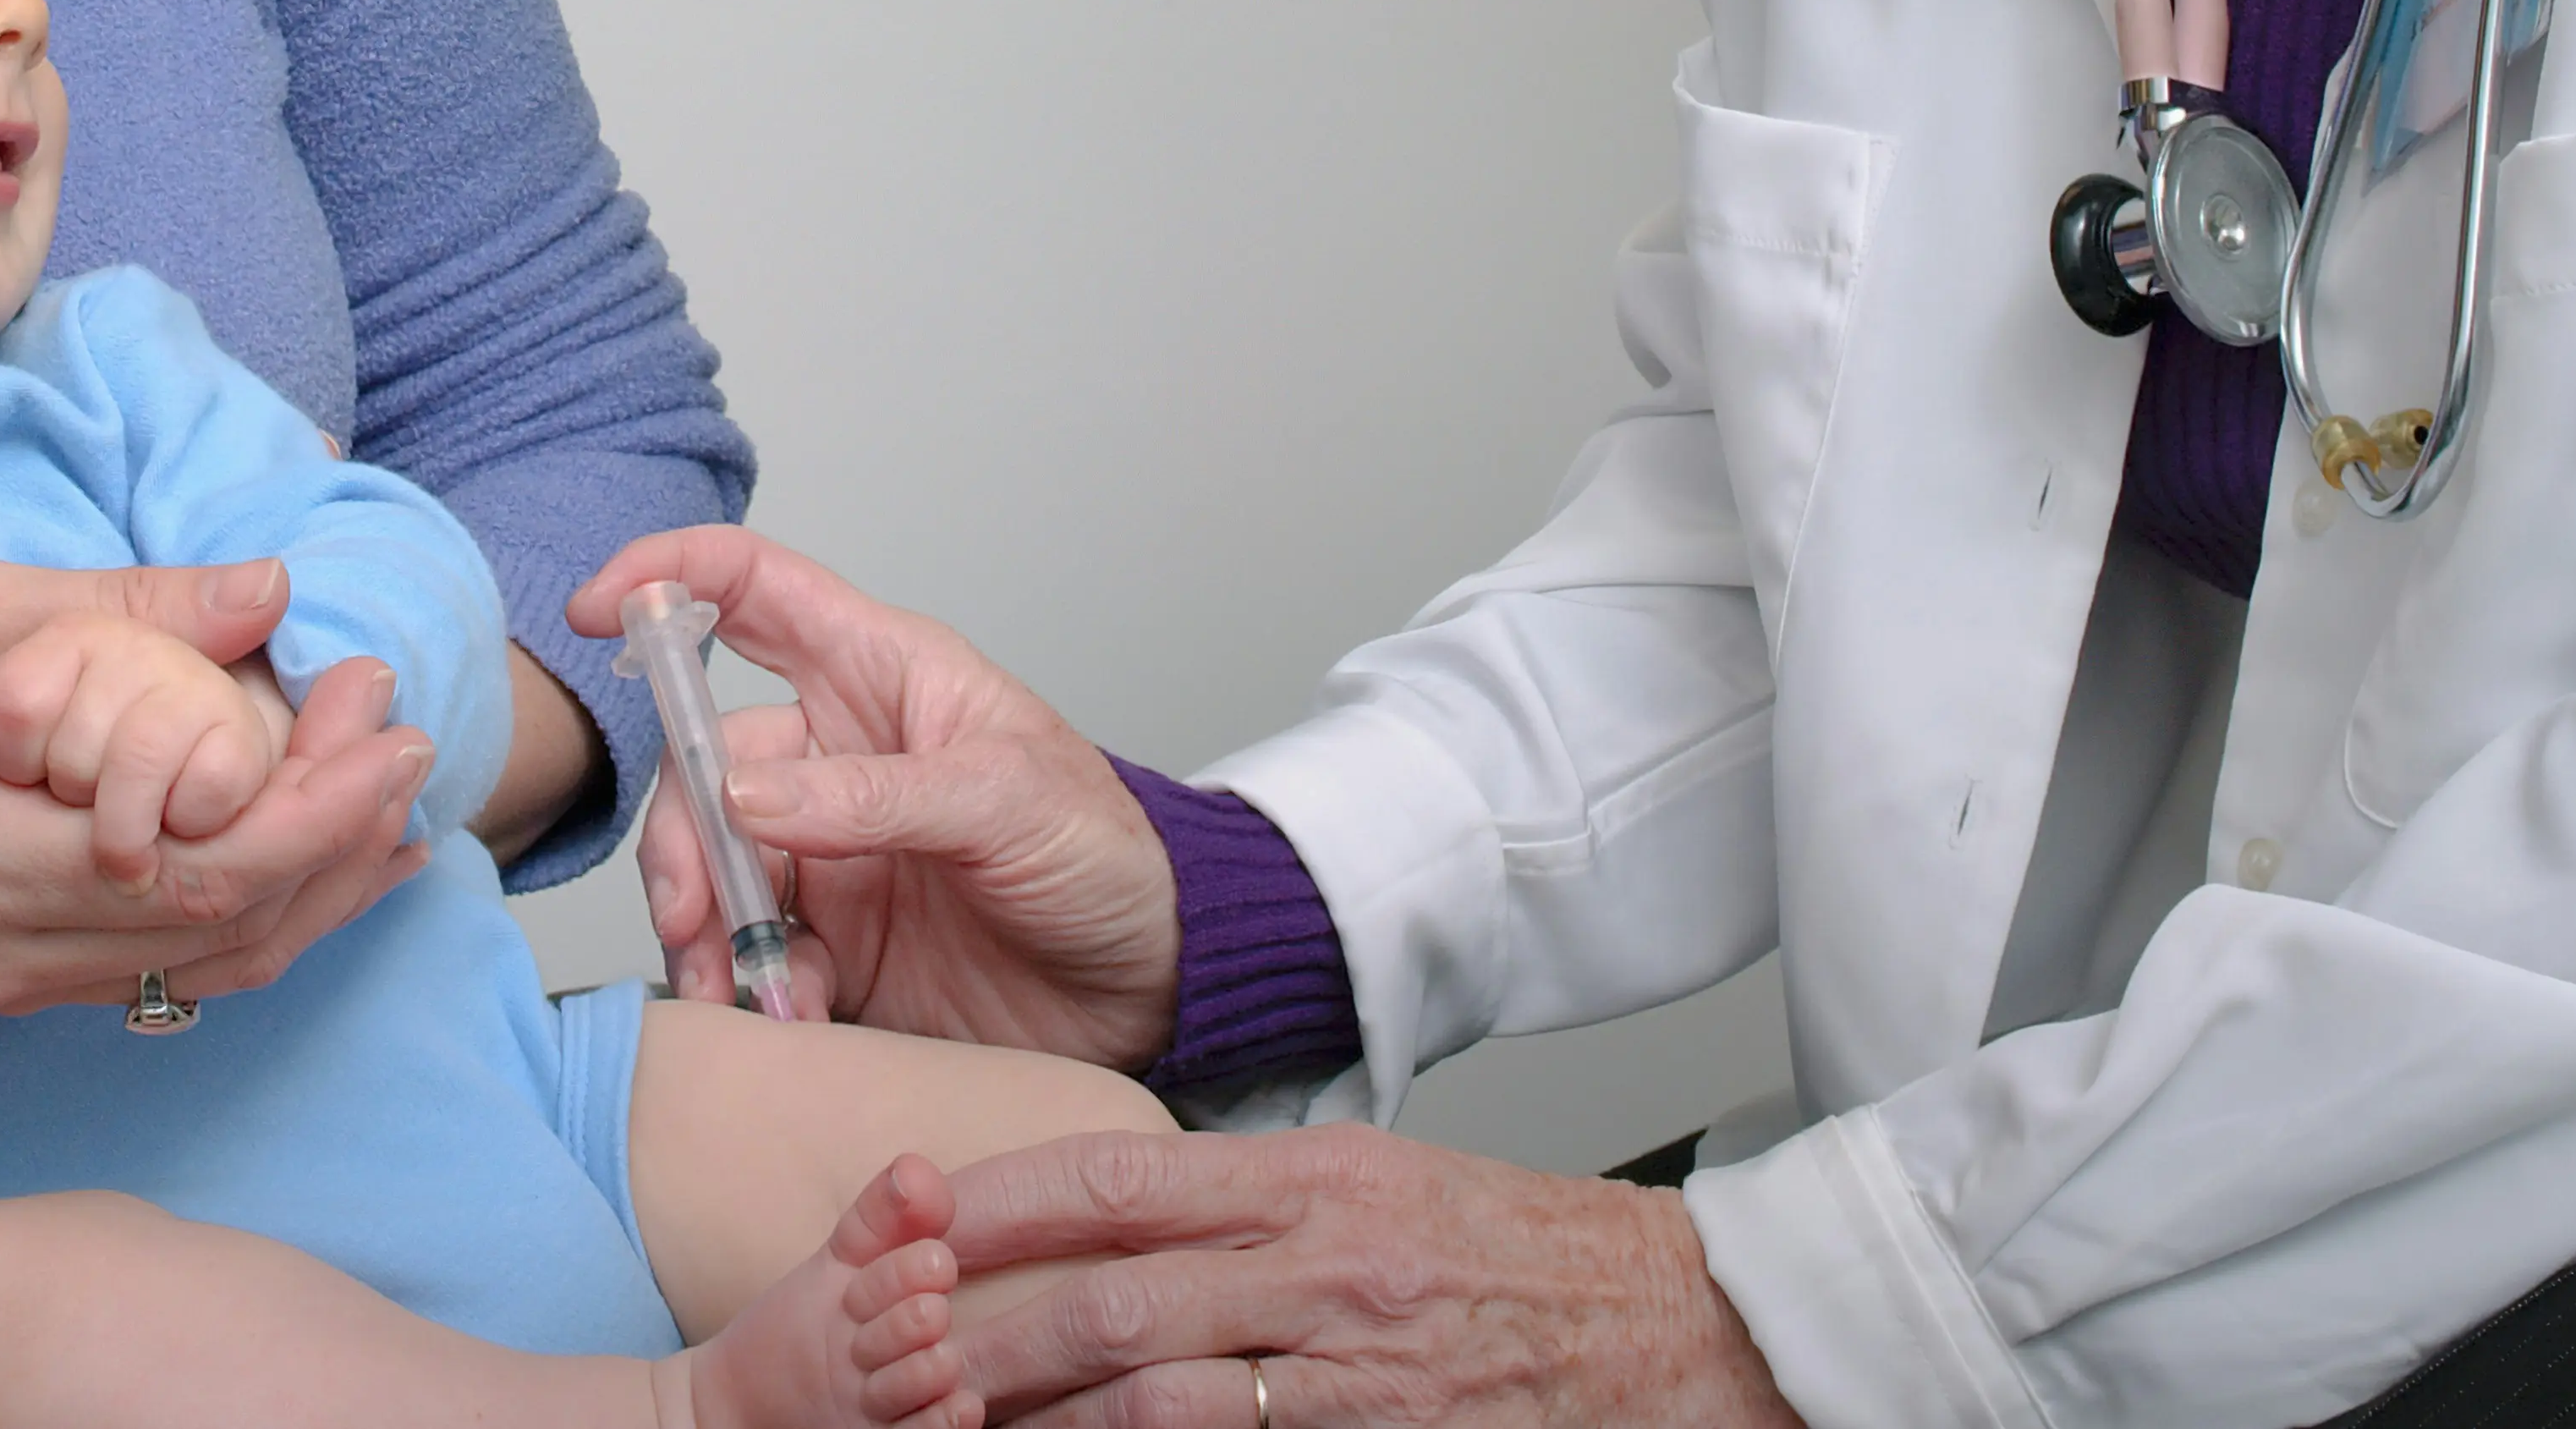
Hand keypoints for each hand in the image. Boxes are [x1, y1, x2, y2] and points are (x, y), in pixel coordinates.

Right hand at [0, 558, 431, 1031]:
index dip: (316, 803)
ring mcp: (3, 980)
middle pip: (221, 928)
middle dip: (338, 835)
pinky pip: (161, 967)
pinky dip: (254, 911)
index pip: (196, 868)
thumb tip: (271, 590)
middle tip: (411, 737)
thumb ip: (119, 609)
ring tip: (395, 793)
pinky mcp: (8, 982)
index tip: (390, 716)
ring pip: (204, 963)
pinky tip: (318, 851)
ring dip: (314, 882)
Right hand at [571, 529, 1179, 1069]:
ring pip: (708, 869)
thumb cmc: (1106, 857)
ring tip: (744, 994)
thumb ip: (876, 795)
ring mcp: (824, 854)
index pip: (752, 592)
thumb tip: (742, 791)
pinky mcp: (827, 948)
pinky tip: (791, 1023)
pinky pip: (745, 958)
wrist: (1154, 992)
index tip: (596, 609)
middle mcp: (833, 757)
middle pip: (703, 764)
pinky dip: (748, 993)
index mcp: (880, 678)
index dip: (668, 578)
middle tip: (699, 923)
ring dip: (704, 933)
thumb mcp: (1009, 803)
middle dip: (684, 842)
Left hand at [935, 1126, 1801, 1428]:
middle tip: (894, 1347)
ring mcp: (1352, 1361)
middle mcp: (1323, 1259)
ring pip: (1153, 1387)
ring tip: (949, 1425)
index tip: (915, 1215)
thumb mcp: (1388, 1188)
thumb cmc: (1530, 1256)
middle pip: (1111, 1290)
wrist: (1681, 1328)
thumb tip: (1131, 1214)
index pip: (1119, 1171)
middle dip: (987, 1327)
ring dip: (1041, 1416)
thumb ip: (1263, 1201)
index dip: (1002, 1197)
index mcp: (1315, 1175)